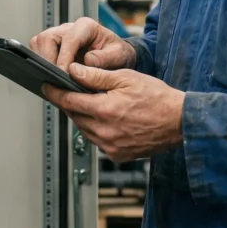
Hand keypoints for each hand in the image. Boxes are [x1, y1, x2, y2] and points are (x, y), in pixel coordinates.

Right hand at [30, 17, 135, 71]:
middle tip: (55, 77)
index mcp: (87, 27)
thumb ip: (105, 58)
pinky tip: (50, 76)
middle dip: (48, 59)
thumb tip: (87, 61)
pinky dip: (41, 63)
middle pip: (47, 37)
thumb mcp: (118, 55)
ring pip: (39, 42)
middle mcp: (70, 29)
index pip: (69, 38)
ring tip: (52, 77)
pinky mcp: (53, 46)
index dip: (64, 56)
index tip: (64, 72)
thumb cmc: (117, 54)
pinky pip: (39, 50)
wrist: (116, 58)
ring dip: (42, 60)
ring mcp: (59, 37)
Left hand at [43, 63, 184, 162]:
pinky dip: (97, 130)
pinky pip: (98, 141)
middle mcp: (104, 132)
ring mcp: (110, 147)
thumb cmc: (157, 97)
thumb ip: (96, 76)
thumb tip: (73, 72)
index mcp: (104, 110)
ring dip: (84, 117)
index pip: (69, 102)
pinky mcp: (118, 155)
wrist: (180, 122)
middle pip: (75, 116)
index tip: (46, 87)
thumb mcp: (126, 78)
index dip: (55, 93)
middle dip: (71, 103)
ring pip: (85, 130)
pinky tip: (107, 120)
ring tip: (93, 104)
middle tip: (70, 92)